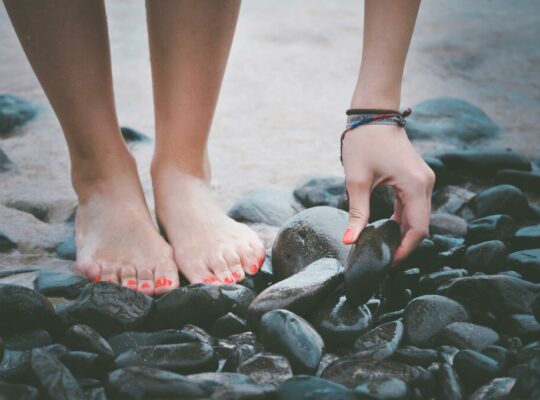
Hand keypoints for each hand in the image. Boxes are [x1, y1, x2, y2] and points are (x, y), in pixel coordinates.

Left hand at [341, 123, 434, 264]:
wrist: (372, 114)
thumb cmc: (364, 142)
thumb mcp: (357, 181)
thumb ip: (357, 214)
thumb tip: (349, 241)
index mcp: (415, 185)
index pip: (418, 229)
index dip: (404, 250)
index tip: (387, 263)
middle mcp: (425, 183)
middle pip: (420, 225)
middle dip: (403, 245)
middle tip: (383, 259)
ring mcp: (423, 180)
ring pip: (418, 217)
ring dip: (402, 233)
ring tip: (383, 248)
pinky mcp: (416, 178)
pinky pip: (413, 206)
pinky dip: (402, 220)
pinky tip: (387, 230)